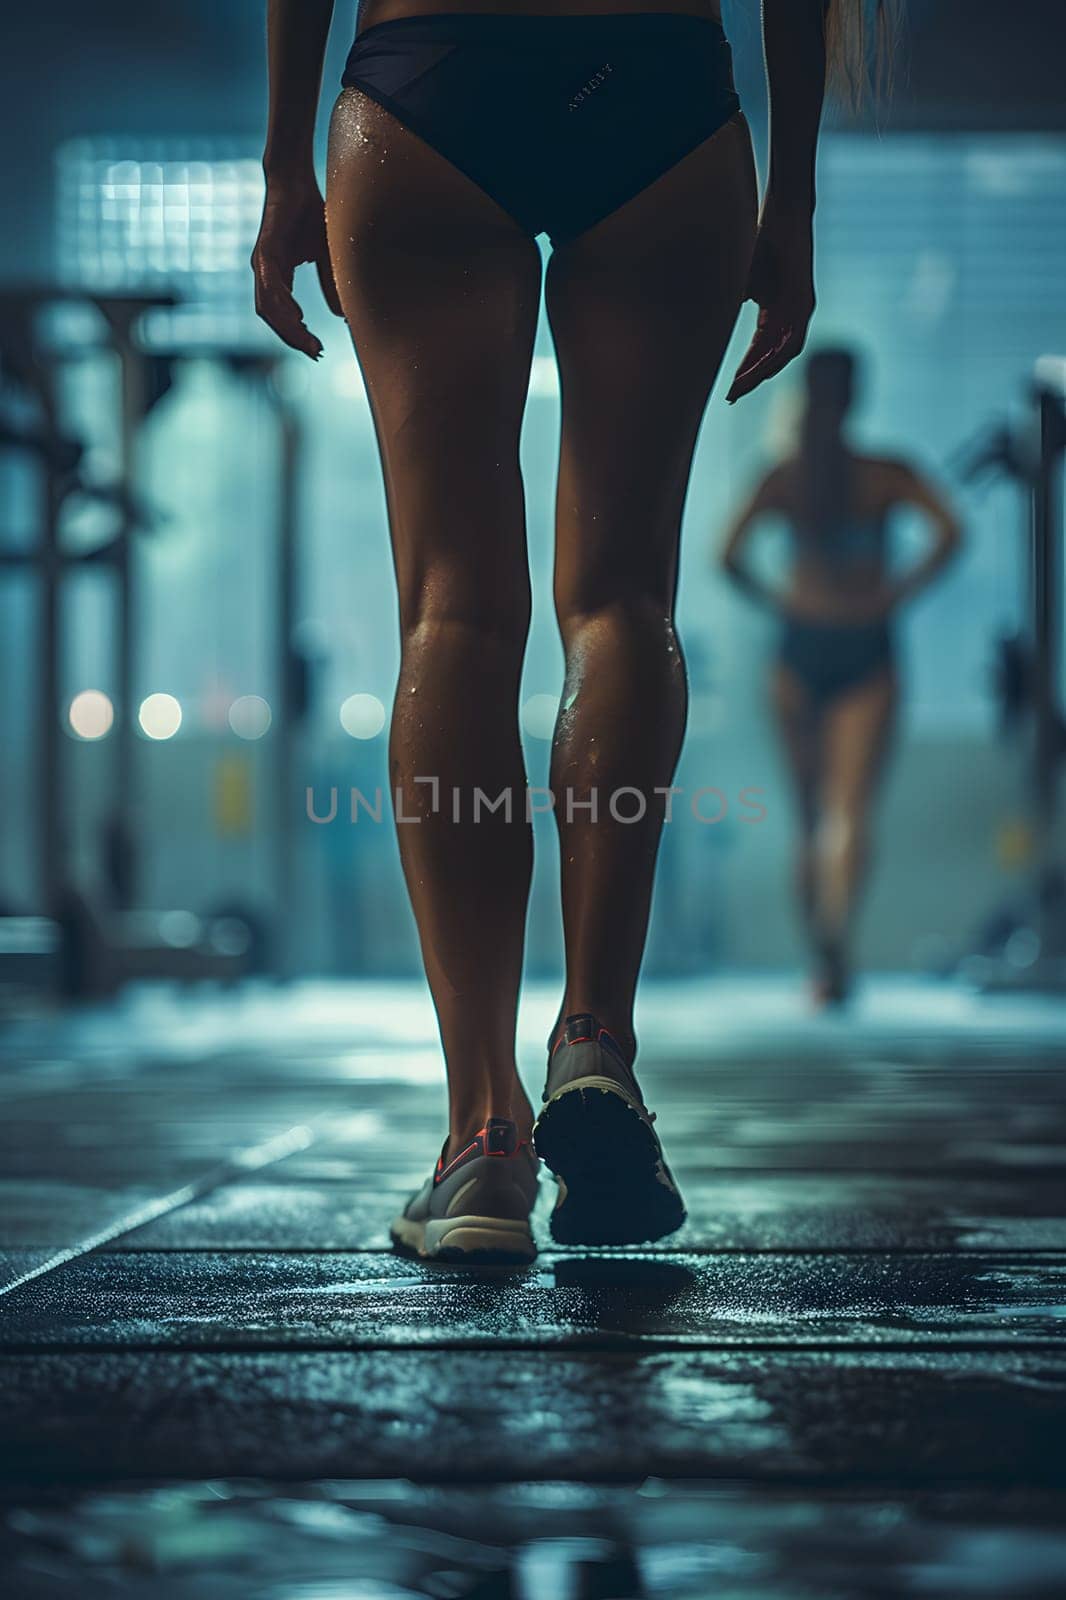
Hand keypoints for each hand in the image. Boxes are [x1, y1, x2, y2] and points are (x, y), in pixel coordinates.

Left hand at [251, 178, 342, 358]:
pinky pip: (269, 285)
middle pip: (273, 318)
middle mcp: (265, 274)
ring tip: (307, 342)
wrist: (294, 181)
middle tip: (314, 353)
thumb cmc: (309, 214)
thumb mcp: (325, 255)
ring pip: (268, 307)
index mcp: (278, 277)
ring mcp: (262, 264)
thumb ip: (329, 284)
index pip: (284, 315)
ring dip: (287, 328)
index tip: (317, 351)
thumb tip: (341, 315)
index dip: (298, 335)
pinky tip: (295, 316)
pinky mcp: (264, 251)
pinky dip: (281, 304)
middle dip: (293, 339)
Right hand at [727, 208, 814, 403]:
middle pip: (773, 358)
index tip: (729, 389)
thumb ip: (737, 299)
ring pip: (785, 353)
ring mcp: (802, 309)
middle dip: (751, 378)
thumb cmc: (764, 238)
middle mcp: (792, 315)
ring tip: (743, 385)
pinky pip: (794, 336)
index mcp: (775, 311)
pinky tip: (763, 366)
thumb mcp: (743, 276)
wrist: (788, 212)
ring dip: (763, 371)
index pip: (759, 350)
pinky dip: (778, 353)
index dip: (745, 370)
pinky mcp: (805, 300)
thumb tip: (714, 316)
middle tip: (732, 396)